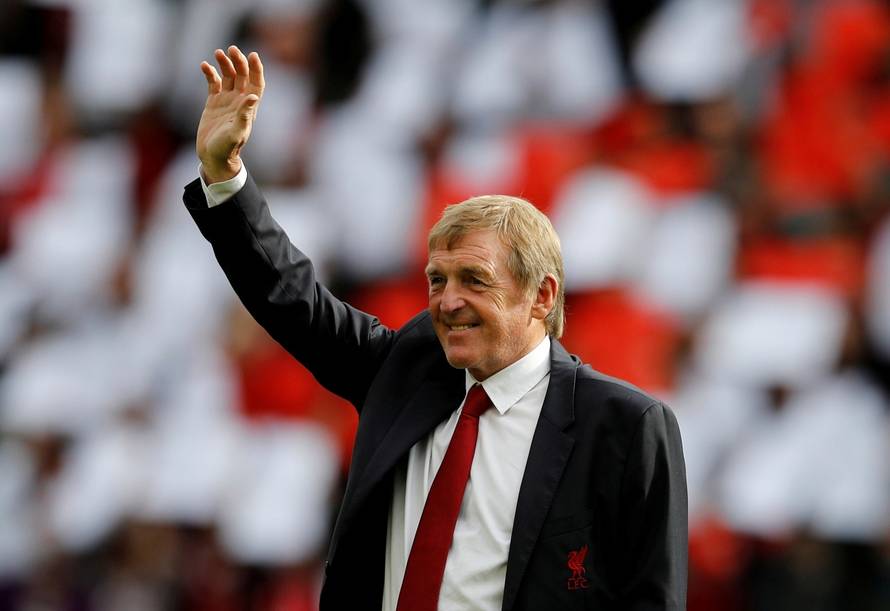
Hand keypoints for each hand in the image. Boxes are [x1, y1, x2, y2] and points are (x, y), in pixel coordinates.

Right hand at [197, 46, 264, 183]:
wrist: (213, 157)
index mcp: (248, 107)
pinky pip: (213, 83)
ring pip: (228, 76)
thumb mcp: (237, 132)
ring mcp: (226, 101)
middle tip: (231, 49)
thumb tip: (253, 97)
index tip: (253, 55)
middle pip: (242, 76)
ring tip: (218, 53)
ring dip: (225, 64)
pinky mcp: (213, 103)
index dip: (256, 69)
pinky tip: (204, 65)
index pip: (256, 83)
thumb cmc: (227, 149)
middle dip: (239, 61)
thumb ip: (244, 115)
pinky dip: (210, 73)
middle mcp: (239, 101)